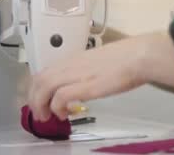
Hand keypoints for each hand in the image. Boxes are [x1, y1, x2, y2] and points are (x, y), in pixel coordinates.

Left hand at [27, 33, 158, 121]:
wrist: (139, 56)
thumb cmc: (127, 57)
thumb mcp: (99, 62)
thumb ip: (88, 70)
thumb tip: (86, 82)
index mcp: (74, 59)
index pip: (45, 71)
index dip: (38, 88)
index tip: (42, 100)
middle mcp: (70, 64)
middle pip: (39, 80)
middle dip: (34, 99)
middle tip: (41, 114)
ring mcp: (76, 74)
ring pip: (44, 87)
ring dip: (40, 105)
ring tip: (48, 117)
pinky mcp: (85, 86)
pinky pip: (60, 97)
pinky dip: (57, 107)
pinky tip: (64, 114)